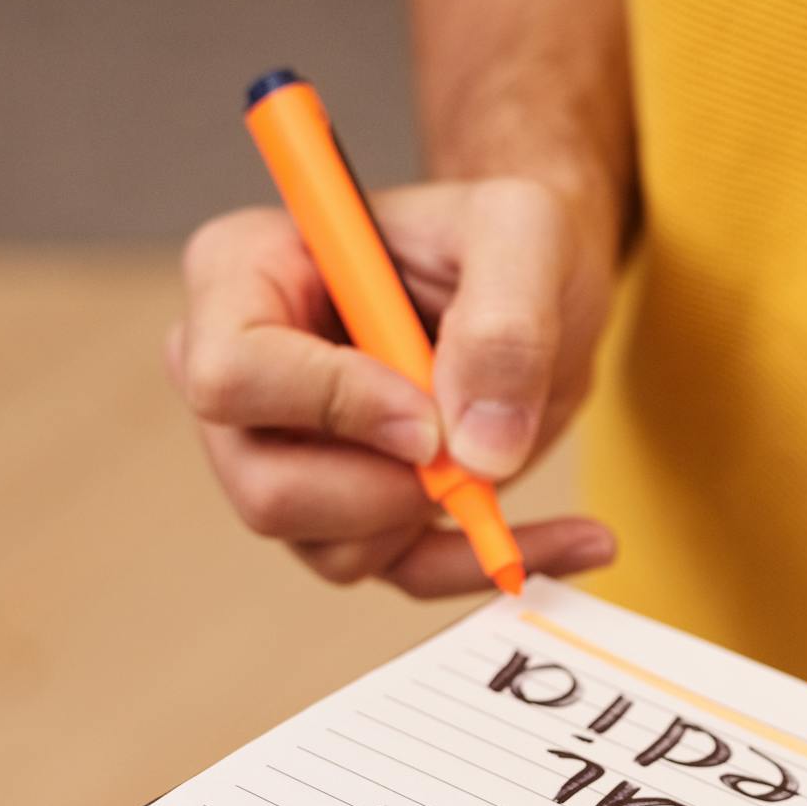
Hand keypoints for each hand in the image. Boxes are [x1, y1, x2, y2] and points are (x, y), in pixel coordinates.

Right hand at [169, 179, 619, 594]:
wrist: (535, 284)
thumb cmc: (505, 234)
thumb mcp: (525, 232)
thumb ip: (504, 322)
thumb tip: (477, 448)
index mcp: (242, 275)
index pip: (232, 376)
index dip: (333, 408)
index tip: (430, 416)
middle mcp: (244, 376)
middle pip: (266, 490)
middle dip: (386, 490)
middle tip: (472, 448)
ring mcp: (290, 456)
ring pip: (331, 549)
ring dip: (435, 518)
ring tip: (509, 451)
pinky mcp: (355, 513)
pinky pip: (404, 574)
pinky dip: (489, 562)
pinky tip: (575, 538)